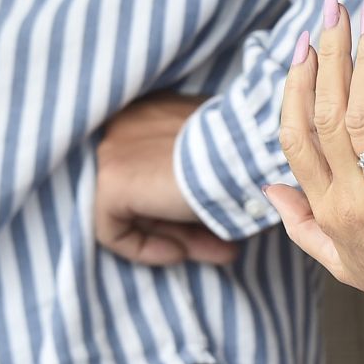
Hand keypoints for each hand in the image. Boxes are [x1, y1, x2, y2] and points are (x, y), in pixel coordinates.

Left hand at [95, 94, 238, 266]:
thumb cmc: (252, 151)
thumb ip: (209, 169)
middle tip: (222, 247)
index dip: (189, 200)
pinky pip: (113, 228)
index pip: (161, 166)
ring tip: (217, 254)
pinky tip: (179, 253)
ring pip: (135, 210)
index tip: (220, 220)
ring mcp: (114, 148)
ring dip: (178, 238)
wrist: (251, 153)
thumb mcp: (228, 156)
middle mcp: (128, 121)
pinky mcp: (111, 178)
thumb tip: (211, 197)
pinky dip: (143, 248)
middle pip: (149, 190)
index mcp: (158, 109)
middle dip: (185, 225)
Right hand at [266, 0, 363, 345]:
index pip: (292, 136)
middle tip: (334, 5)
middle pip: (324, 113)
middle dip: (328, 53)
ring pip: (363, 114)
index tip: (302, 45)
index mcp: (324, 209)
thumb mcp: (336, 260)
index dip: (294, 85)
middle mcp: (349, 199)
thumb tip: (268, 185)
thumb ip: (299, 220)